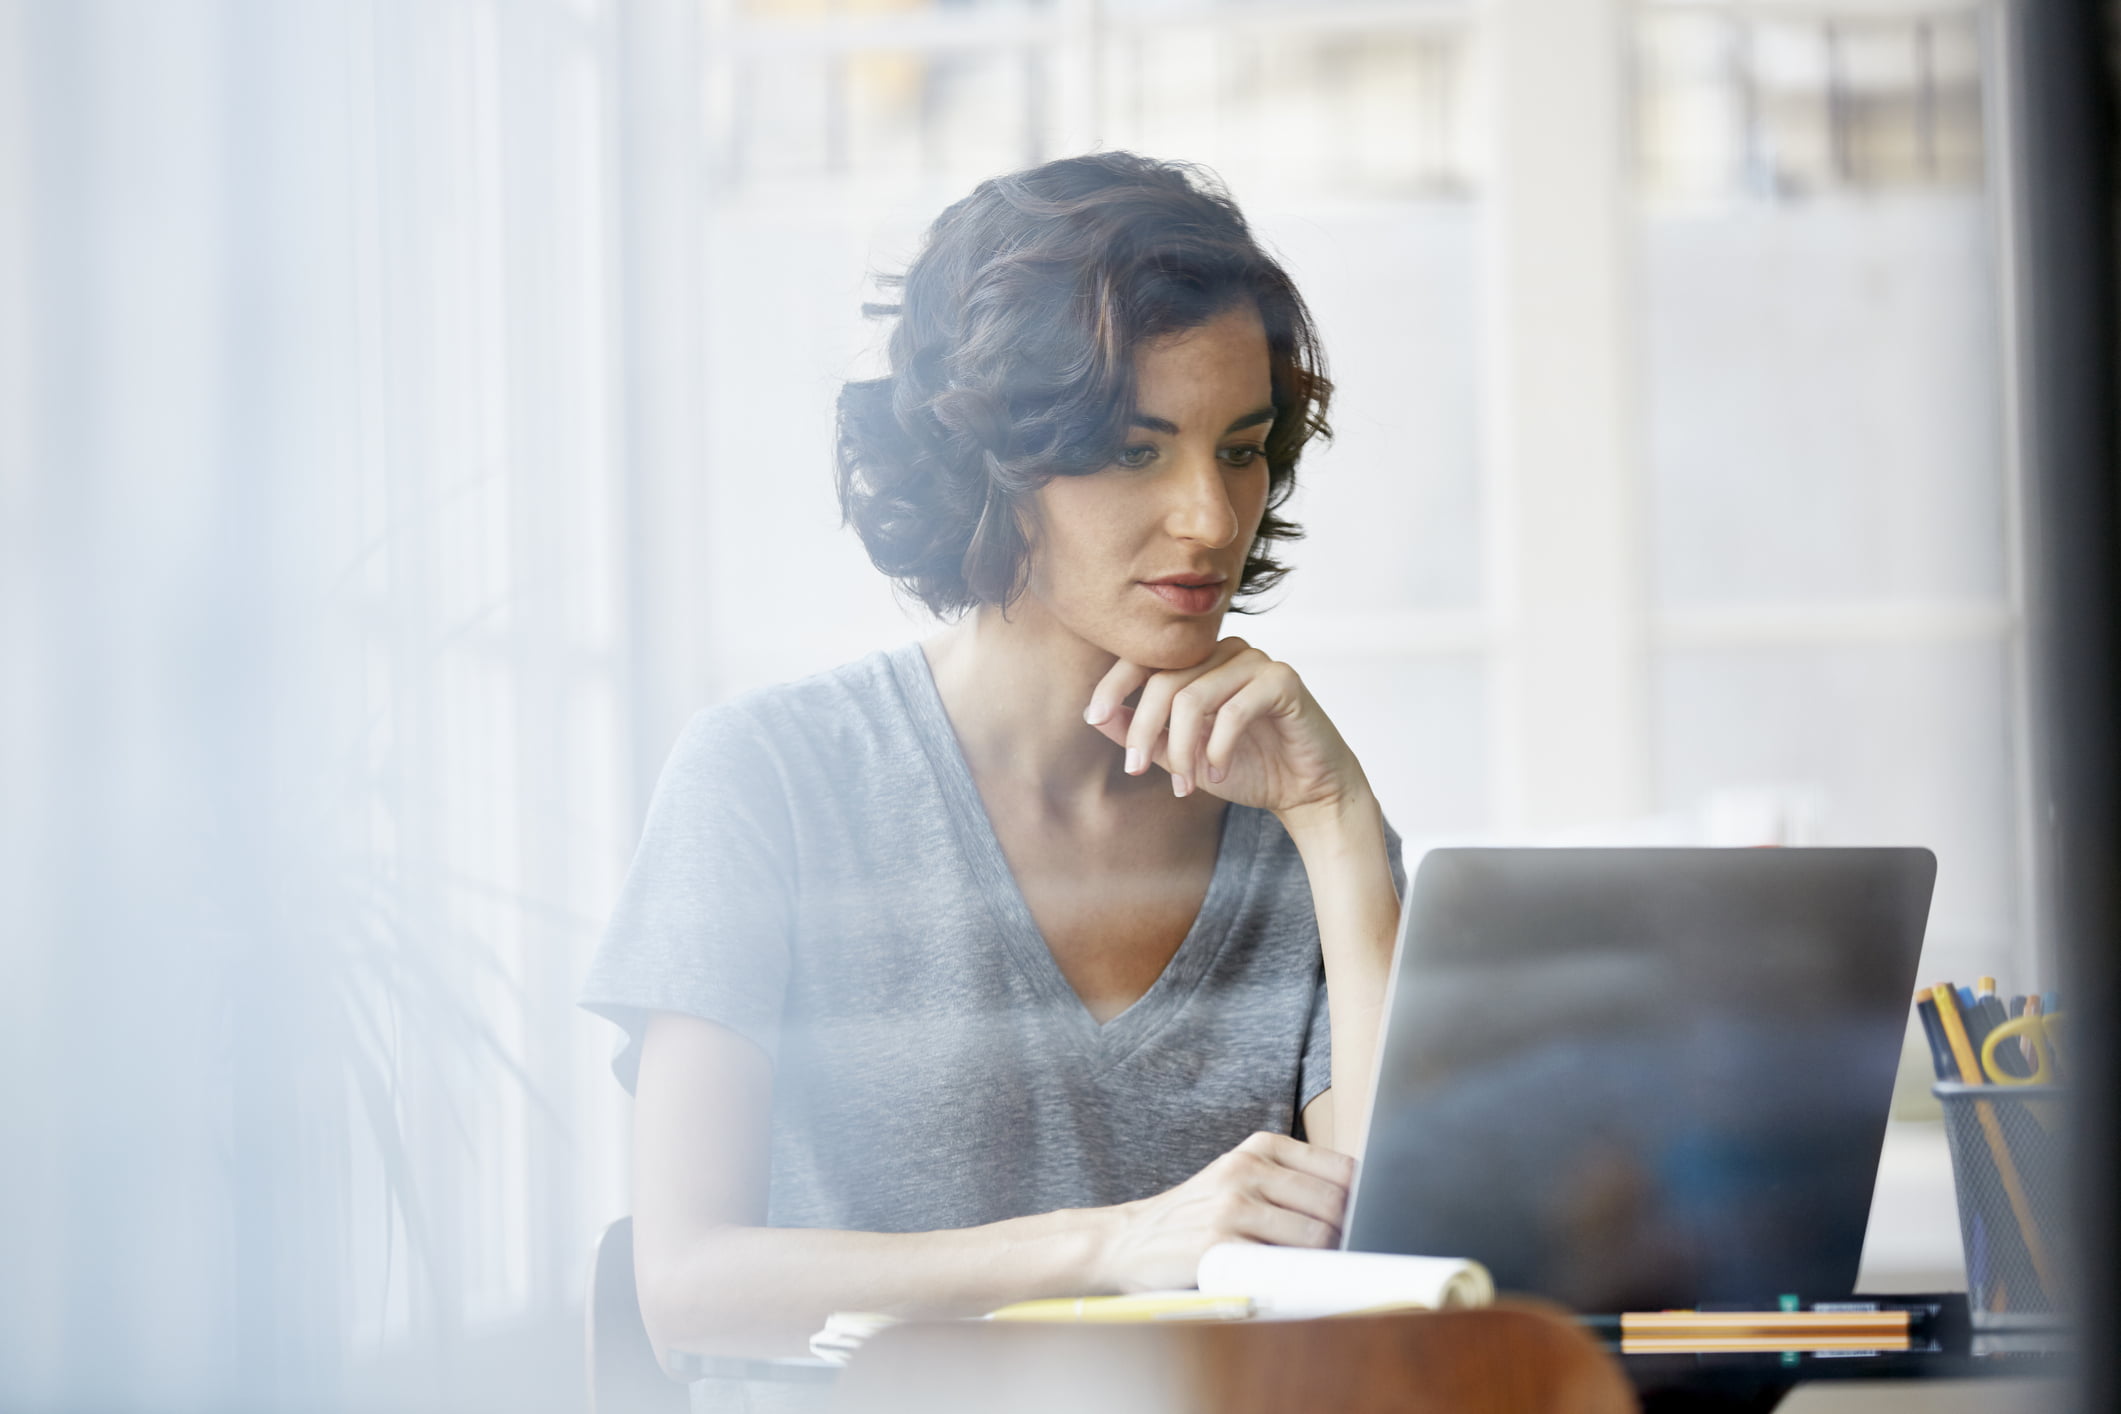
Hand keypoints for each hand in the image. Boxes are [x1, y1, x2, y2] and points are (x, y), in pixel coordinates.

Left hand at [1082, 637, 1366, 821]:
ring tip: (1187, 784)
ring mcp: (1255, 661)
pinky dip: (1217, 748)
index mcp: (1199, 661)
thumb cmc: (1244, 767)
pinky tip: (1217, 774)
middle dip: (1144, 731)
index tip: (1093, 717)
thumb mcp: (1179, 755)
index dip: (1114, 684)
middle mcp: (1225, 651)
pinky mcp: (1283, 680)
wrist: (1305, 790)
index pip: (1145, 658)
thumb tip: (1095, 715)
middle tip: (1135, 769)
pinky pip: (1233, 710)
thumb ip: (1141, 733)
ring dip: (1182, 750)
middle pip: (1164, 681)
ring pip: (1194, 697)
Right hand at [1093, 1132, 1352, 1292]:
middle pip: (1334, 1203)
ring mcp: (1232, 1206)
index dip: (1366, 1200)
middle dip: (1353, 1234)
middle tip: (1354, 1256)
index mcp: (1260, 1147)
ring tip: (1327, 1273)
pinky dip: (1300, 1278)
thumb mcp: (1239, 1178)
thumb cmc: (1195, 1215)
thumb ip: (1290, 1183)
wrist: (1127, 1240)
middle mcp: (1247, 1169)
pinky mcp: (1220, 1245)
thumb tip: (1360, 1209)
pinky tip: (1298, 1284)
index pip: (1340, 1168)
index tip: (1373, 1222)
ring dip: (1331, 1259)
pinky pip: (1282, 1265)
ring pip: (1316, 1234)